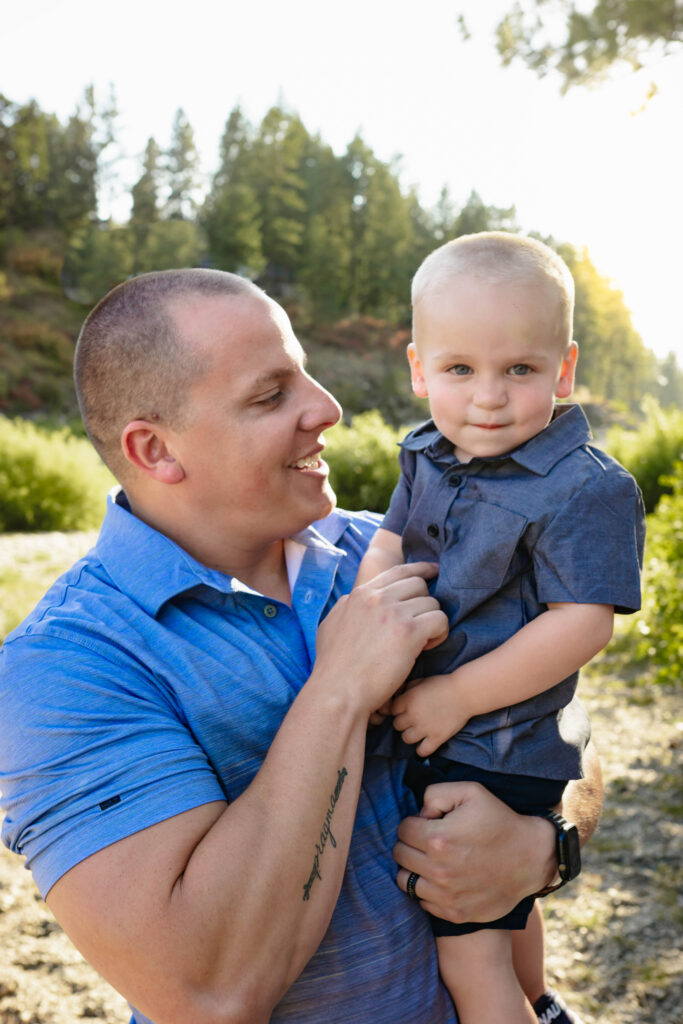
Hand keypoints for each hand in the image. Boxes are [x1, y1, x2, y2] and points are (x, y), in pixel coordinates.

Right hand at [316, 562, 447, 718]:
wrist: (338, 692)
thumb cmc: (333, 666)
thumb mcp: (331, 625)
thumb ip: (347, 607)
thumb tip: (354, 599)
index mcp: (361, 594)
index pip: (399, 571)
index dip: (420, 570)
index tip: (433, 572)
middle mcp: (377, 598)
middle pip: (419, 585)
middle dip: (424, 604)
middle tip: (420, 626)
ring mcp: (393, 613)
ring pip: (432, 603)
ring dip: (432, 622)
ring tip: (422, 641)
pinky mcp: (409, 632)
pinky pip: (440, 620)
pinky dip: (440, 633)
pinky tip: (427, 647)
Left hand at [391, 673, 468, 756]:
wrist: (465, 693)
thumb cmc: (443, 684)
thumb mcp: (421, 681)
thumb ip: (407, 688)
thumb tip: (397, 696)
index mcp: (408, 699)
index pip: (391, 710)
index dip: (398, 709)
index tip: (405, 709)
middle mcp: (413, 715)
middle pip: (397, 725)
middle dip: (403, 722)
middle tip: (412, 719)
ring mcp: (425, 728)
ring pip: (406, 739)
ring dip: (410, 735)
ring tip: (418, 731)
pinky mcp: (437, 738)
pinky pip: (422, 751)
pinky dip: (421, 749)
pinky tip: (425, 743)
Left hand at [393, 782, 555, 922]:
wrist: (531, 857)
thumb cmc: (500, 820)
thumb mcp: (470, 791)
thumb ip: (435, 794)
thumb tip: (418, 814)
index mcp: (438, 839)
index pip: (402, 830)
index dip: (414, 823)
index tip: (430, 823)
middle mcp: (438, 871)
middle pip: (400, 855)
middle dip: (411, 844)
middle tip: (430, 840)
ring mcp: (446, 896)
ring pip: (405, 881)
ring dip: (414, 868)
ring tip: (432, 859)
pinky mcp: (454, 913)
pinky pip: (422, 902)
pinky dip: (428, 890)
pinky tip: (444, 878)